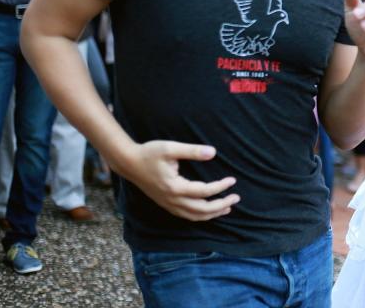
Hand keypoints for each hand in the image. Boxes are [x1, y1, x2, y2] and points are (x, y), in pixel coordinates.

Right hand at [120, 141, 238, 220]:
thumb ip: (192, 151)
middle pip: (202, 210)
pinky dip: (200, 216)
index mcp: (175, 187)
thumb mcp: (171, 148)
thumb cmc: (150, 153)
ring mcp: (168, 204)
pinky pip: (186, 216)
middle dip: (221, 205)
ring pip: (194, 216)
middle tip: (236, 198)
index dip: (220, 187)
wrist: (129, 163)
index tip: (233, 180)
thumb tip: (213, 152)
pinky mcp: (166, 204)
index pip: (204, 192)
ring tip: (228, 208)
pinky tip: (208, 211)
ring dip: (212, 214)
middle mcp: (172, 200)